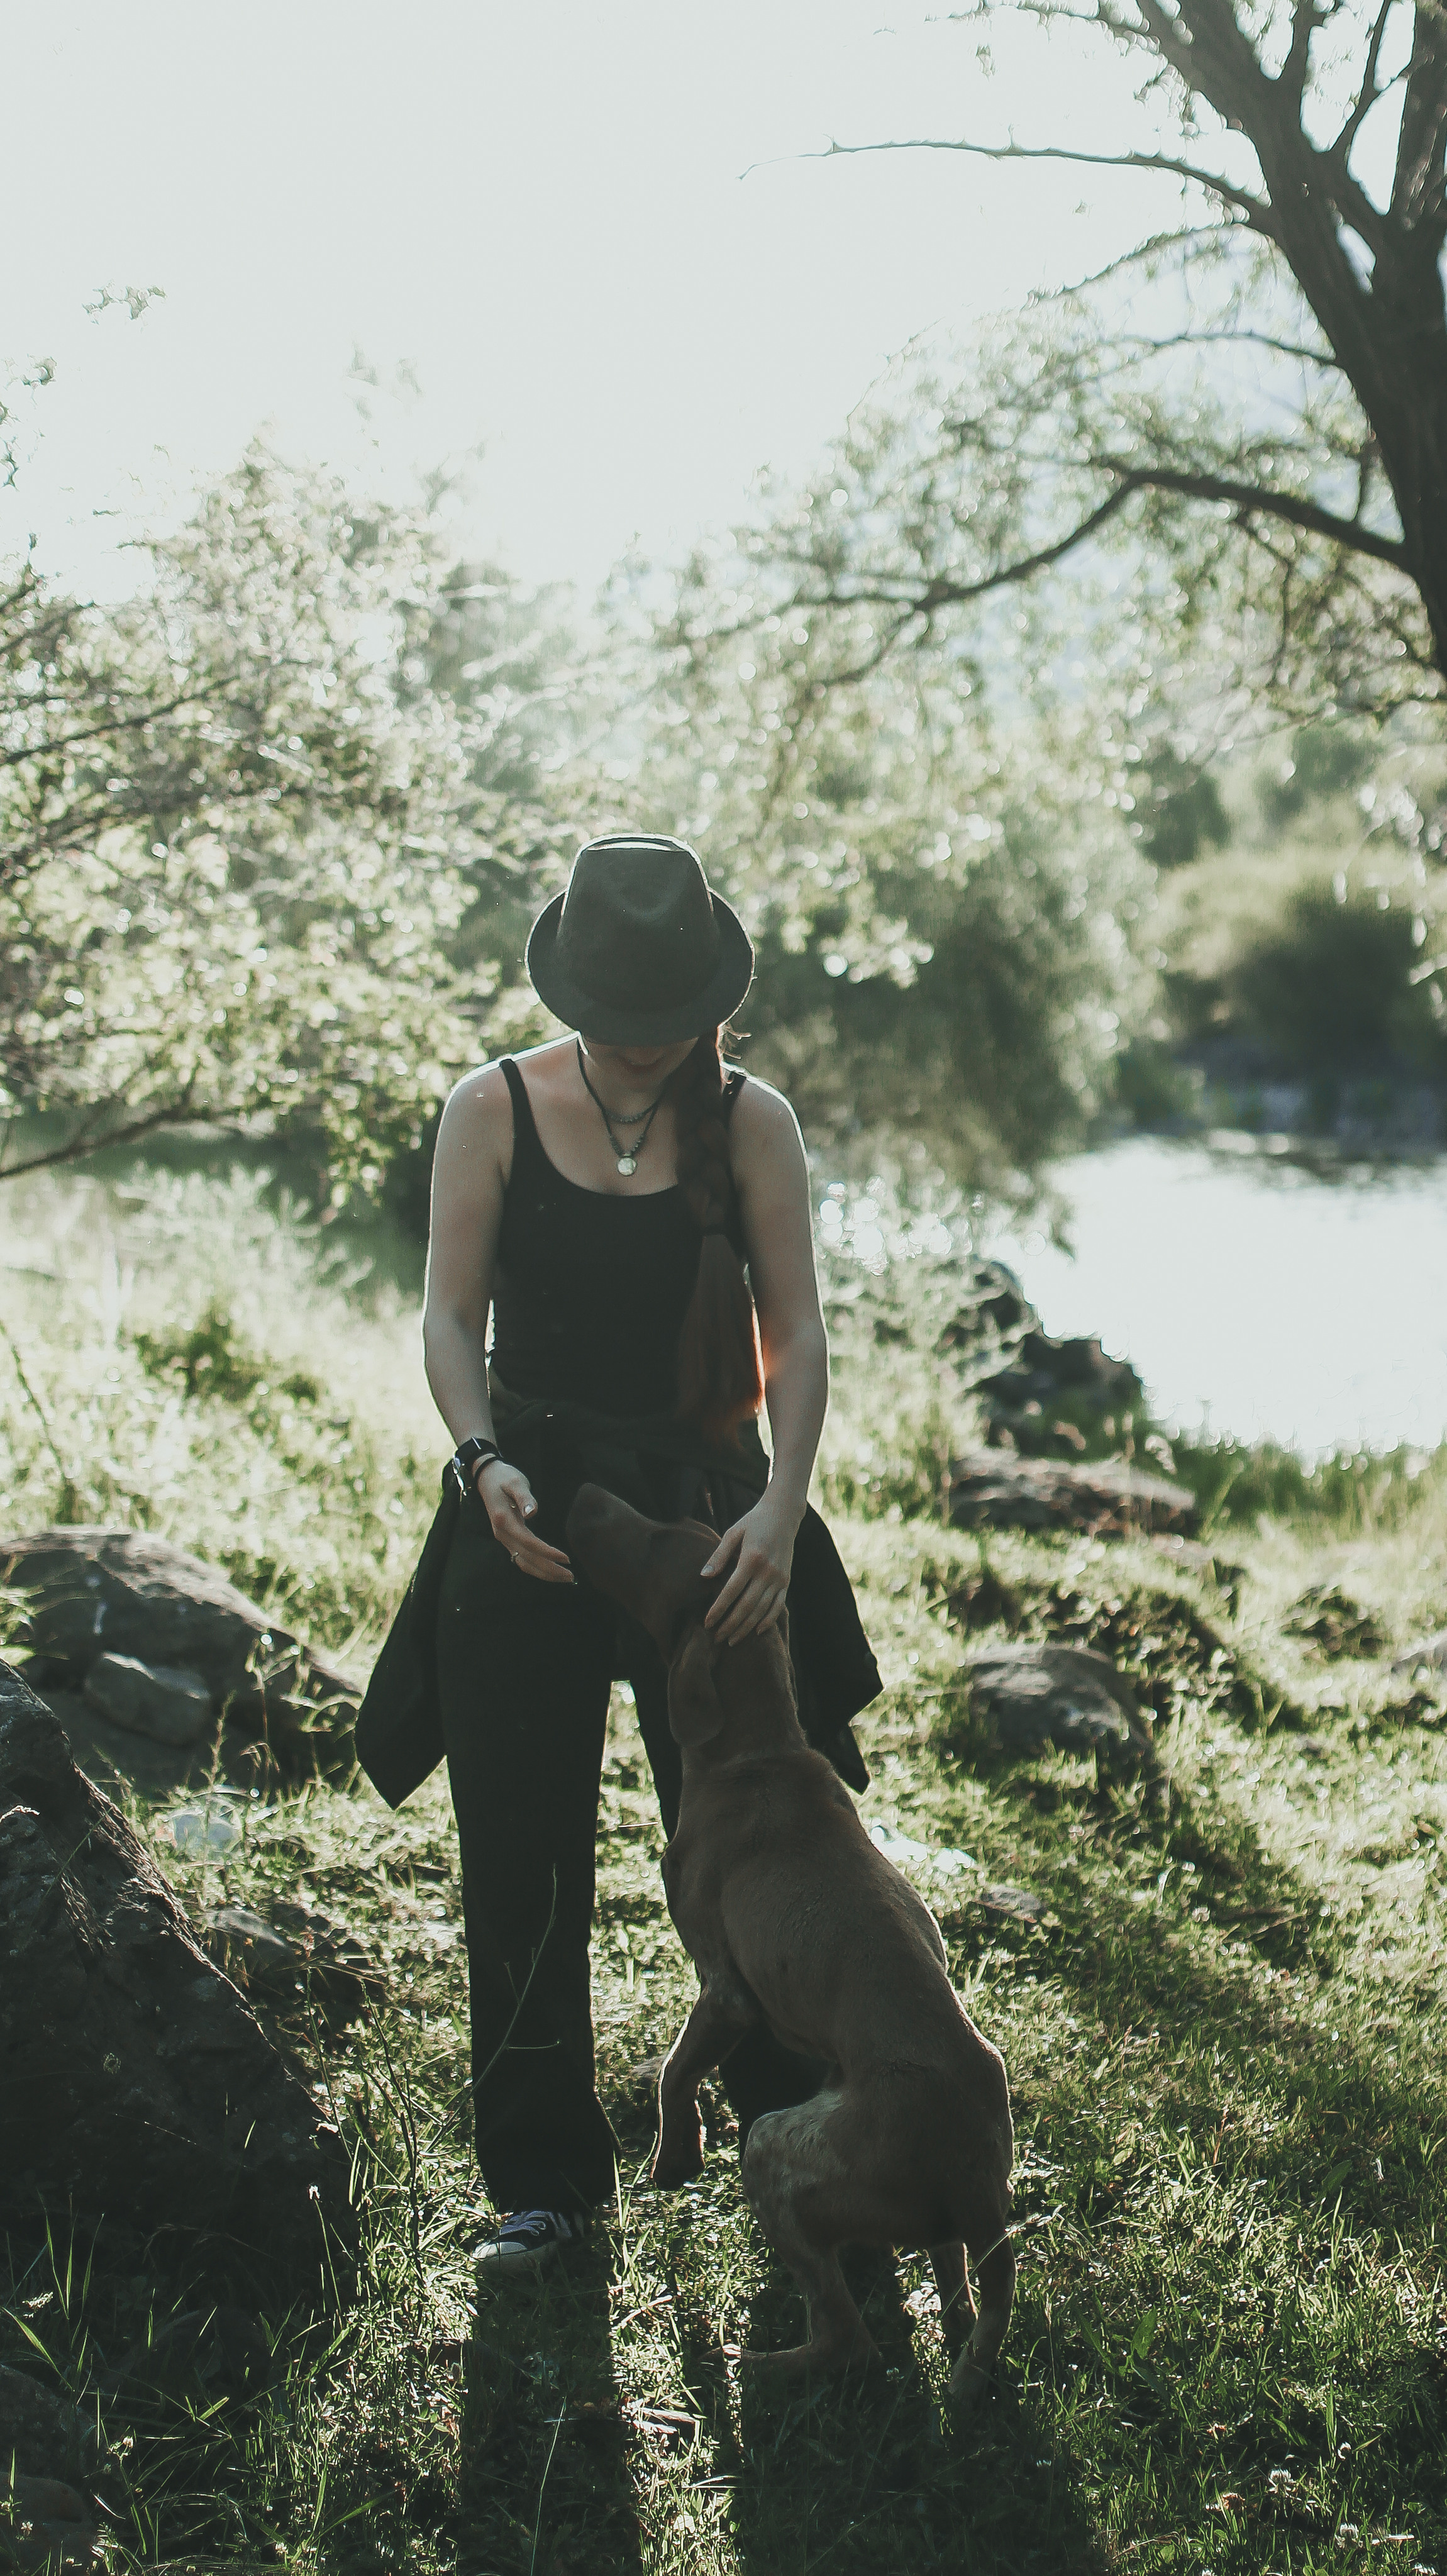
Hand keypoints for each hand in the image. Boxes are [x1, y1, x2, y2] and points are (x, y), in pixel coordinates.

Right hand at [476, 1460, 573, 1583]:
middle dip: (549, 1569)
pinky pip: (521, 1558)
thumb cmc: (504, 1477)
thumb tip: (532, 1512)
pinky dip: (536, 1567)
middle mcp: (502, 1533)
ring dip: (543, 1572)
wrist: (487, 1477)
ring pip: (523, 1563)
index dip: (547, 1552)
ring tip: (563, 1577)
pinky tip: (549, 1570)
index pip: (528, 1542)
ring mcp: (503, 1538)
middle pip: (526, 1558)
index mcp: (504, 1520)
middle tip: (570, 1576)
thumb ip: (524, 1496)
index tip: (566, 1558)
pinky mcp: (507, 1538)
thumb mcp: (515, 1482)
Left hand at [701, 1494, 797, 1644]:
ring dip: (746, 1627)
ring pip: (762, 1610)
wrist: (783, 1514)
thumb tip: (703, 1577)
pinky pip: (778, 1606)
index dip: (718, 1609)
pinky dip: (768, 1620)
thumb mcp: (732, 1533)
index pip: (731, 1591)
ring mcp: (779, 1577)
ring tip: (732, 1640)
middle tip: (716, 1639)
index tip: (707, 1623)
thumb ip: (719, 1556)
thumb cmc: (753, 1522)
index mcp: (751, 1558)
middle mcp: (768, 1571)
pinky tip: (757, 1631)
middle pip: (746, 1606)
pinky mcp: (787, 1580)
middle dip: (730, 1625)